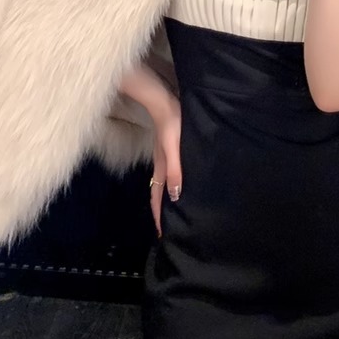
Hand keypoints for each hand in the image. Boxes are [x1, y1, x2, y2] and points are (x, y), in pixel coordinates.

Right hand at [149, 94, 181, 237]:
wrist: (164, 102)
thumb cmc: (171, 125)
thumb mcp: (174, 149)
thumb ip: (174, 170)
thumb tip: (175, 196)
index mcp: (161, 169)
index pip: (157, 198)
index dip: (159, 217)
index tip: (162, 235)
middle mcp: (160, 166)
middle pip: (159, 193)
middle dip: (162, 211)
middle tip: (171, 226)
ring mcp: (163, 157)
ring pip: (164, 183)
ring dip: (167, 197)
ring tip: (176, 209)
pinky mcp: (168, 148)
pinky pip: (169, 171)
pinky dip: (172, 182)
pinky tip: (180, 180)